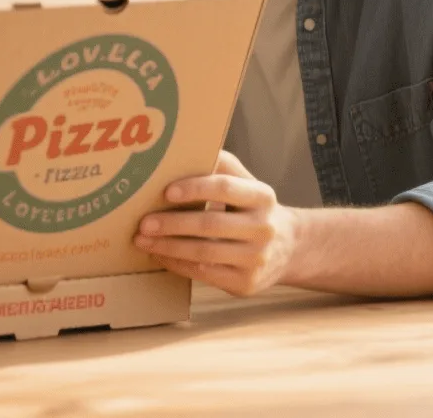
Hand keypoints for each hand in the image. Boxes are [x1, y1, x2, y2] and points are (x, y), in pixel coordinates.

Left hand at [133, 150, 300, 296]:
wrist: (290, 248)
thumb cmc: (253, 209)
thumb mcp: (247, 185)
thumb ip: (222, 167)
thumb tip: (184, 148)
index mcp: (262, 196)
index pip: (225, 188)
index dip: (195, 188)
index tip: (166, 191)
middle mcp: (263, 228)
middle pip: (210, 224)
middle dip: (171, 224)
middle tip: (143, 222)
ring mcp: (256, 259)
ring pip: (203, 253)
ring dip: (167, 246)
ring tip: (142, 240)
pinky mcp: (246, 283)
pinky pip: (204, 274)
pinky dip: (177, 264)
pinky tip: (159, 255)